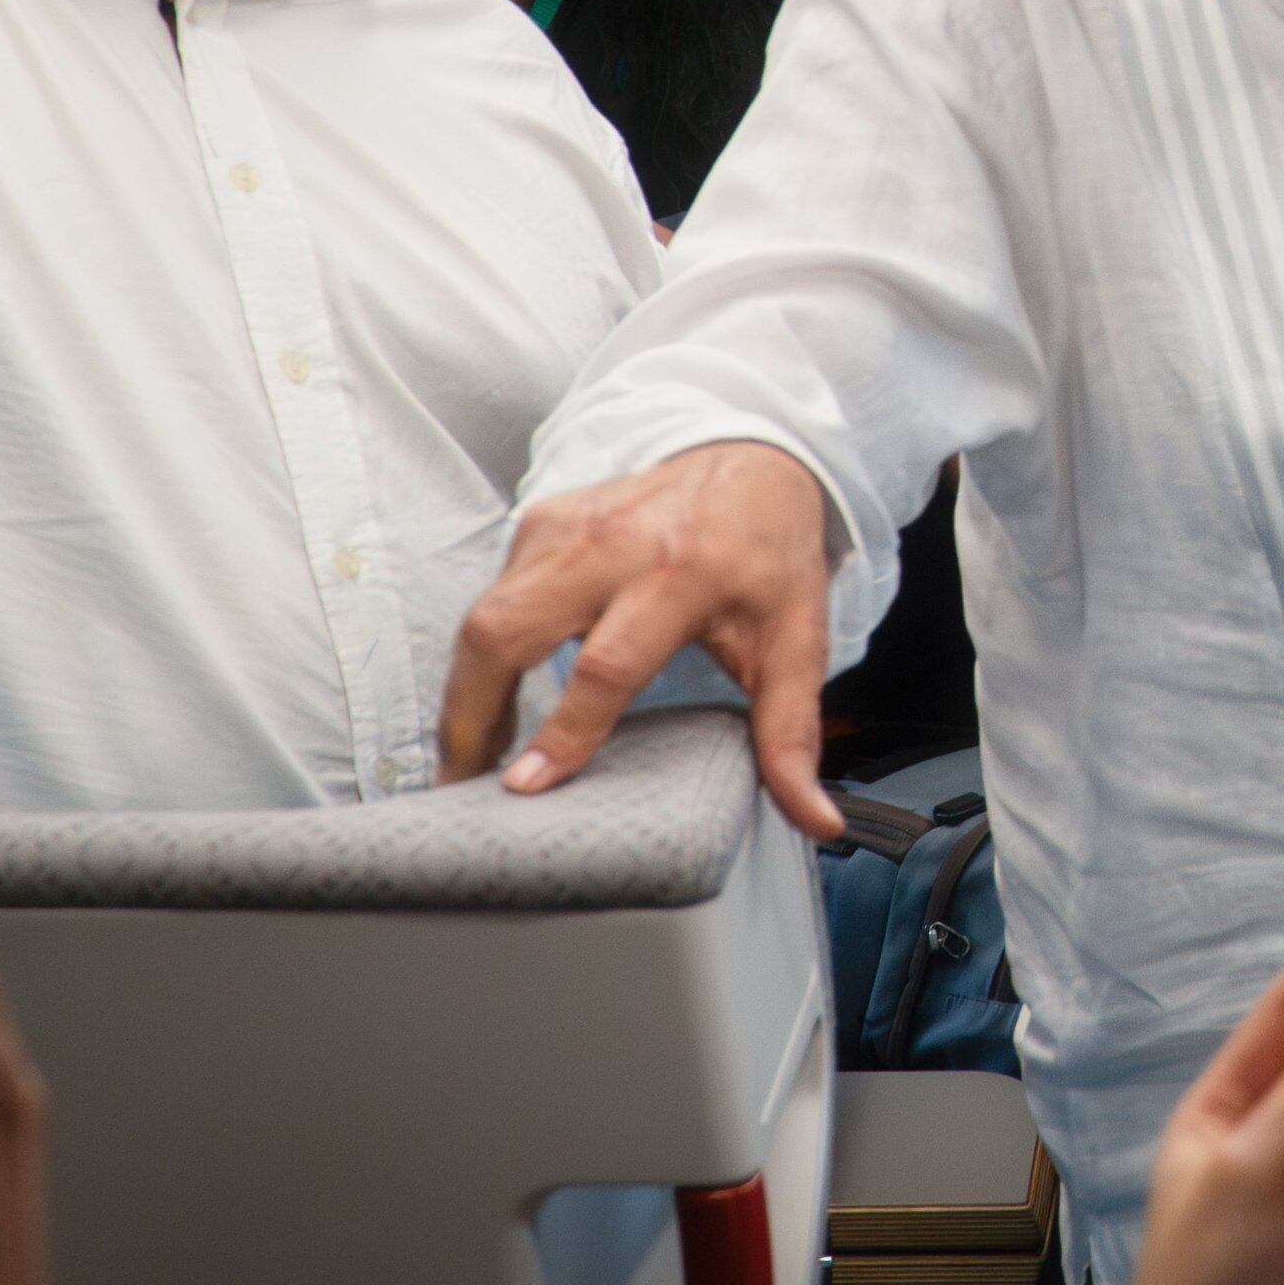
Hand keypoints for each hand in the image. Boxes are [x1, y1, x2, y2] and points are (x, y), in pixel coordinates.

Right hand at [437, 439, 846, 834]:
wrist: (752, 463)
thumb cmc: (770, 559)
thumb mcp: (795, 643)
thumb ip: (793, 735)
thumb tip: (818, 821)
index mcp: (681, 574)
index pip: (606, 663)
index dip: (564, 730)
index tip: (526, 786)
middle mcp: (613, 544)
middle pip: (507, 629)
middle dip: (470, 715)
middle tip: (465, 784)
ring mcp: (567, 525)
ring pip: (484, 615)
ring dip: (465, 691)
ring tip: (471, 756)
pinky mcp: (541, 519)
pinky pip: (493, 594)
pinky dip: (483, 652)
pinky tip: (493, 694)